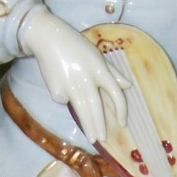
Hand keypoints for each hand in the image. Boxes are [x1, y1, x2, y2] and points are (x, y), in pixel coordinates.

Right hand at [20, 8, 128, 143]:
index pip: (115, 92)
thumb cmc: (76, 46)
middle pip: (96, 106)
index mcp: (99, 68)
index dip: (121, 109)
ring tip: (92, 138)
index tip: (123, 123)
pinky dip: (66, 99)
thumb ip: (112, 71)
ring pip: (81, 110)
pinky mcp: (56, 89)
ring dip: (87, 126)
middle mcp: (85, 78)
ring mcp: (69, 85)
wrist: (48, 38)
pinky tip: (62, 84)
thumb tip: (128, 86)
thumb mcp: (96, 55)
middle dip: (99, 125)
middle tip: (103, 139)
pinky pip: (64, 100)